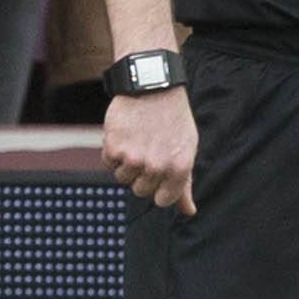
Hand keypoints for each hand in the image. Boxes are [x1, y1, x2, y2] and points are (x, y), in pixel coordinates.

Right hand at [102, 88, 198, 214]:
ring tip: (137, 140)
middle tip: (148, 150)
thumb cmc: (173, 120)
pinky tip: (125, 135)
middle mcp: (156, 166)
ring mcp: (133, 158)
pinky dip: (113, 152)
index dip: (159, 187)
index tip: (159, 172)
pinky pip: (108, 164)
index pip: (163, 200)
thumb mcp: (186, 149)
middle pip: (140, 191)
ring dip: (126, 164)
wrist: (152, 87)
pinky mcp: (114, 147)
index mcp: (179, 169)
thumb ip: (184, 183)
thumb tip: (189, 211)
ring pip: (123, 178)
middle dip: (142, 174)